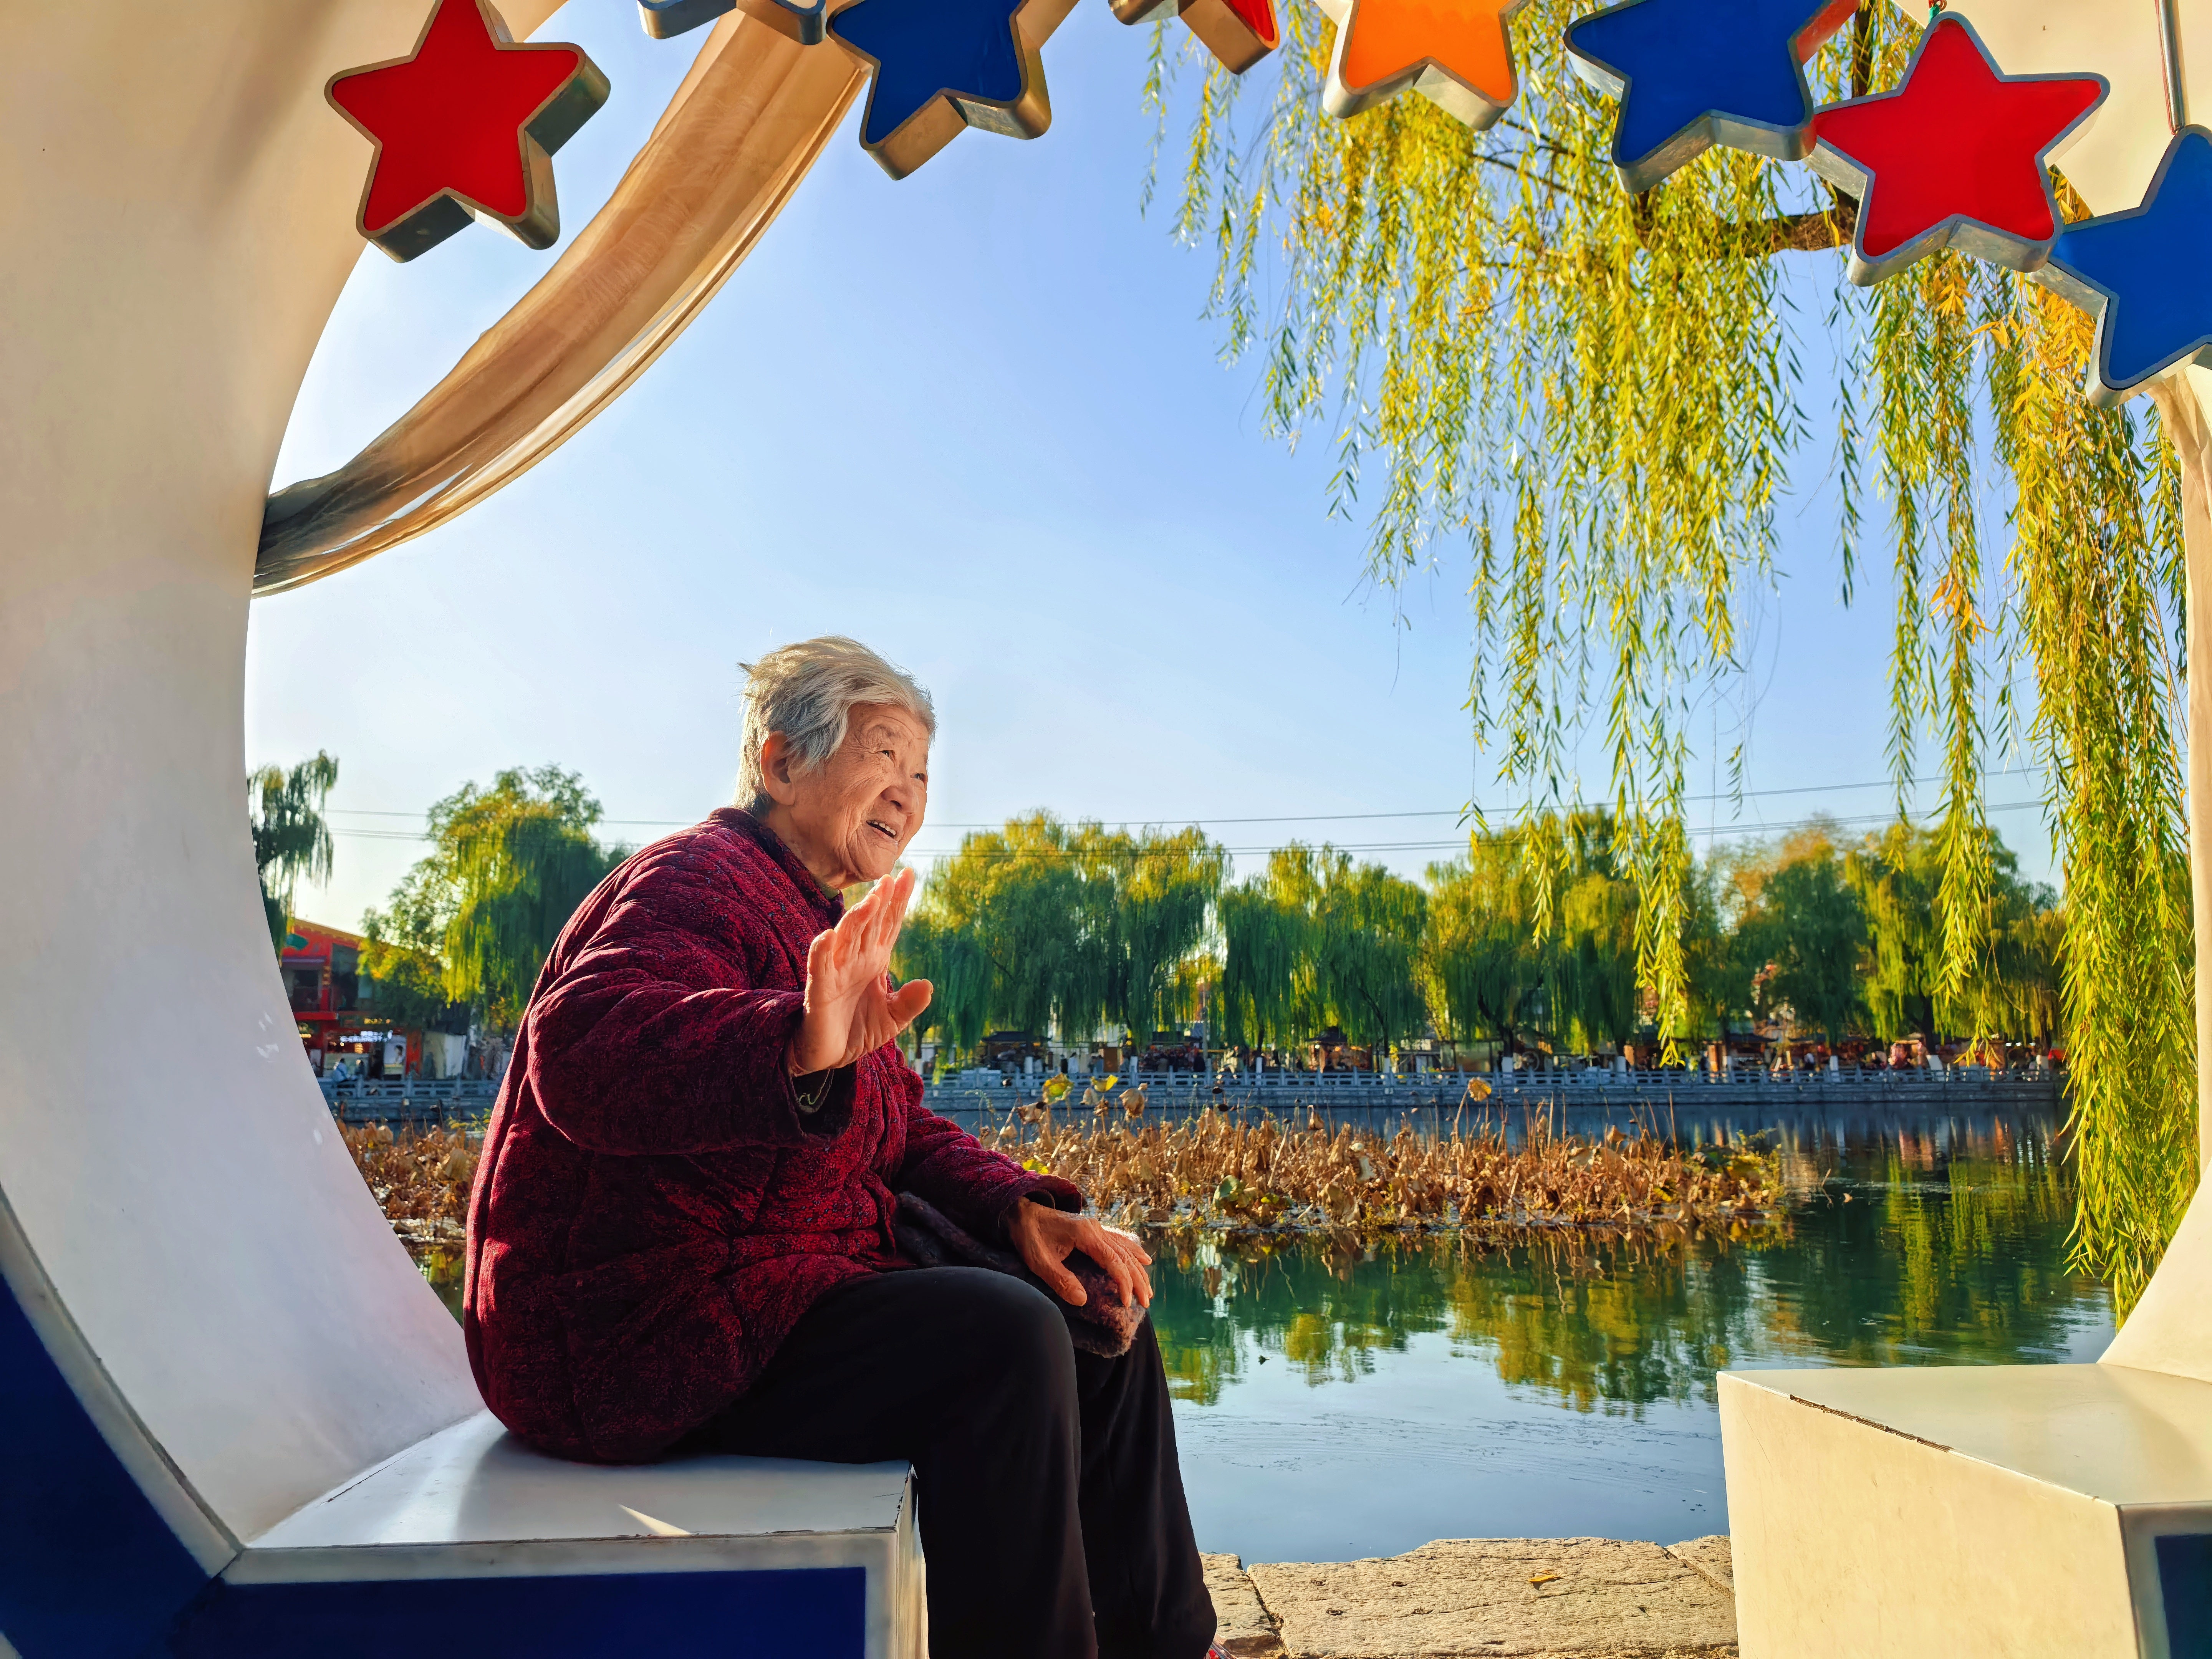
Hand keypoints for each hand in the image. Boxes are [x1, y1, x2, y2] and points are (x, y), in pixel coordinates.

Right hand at [787, 868, 932, 1076]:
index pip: (889, 924)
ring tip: (871, 901)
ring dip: (857, 919)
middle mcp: (856, 959)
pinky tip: (828, 936)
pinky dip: (822, 951)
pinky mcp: (820, 989)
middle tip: (890, 878)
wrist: (829, 1056)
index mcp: (875, 960)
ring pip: (846, 938)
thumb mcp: (892, 1019)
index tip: (909, 874)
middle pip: (869, 924)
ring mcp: (837, 971)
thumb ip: (909, 1003)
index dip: (898, 900)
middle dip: (880, 901)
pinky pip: (820, 966)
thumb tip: (928, 984)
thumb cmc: (859, 1030)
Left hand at [1005, 1198, 1152, 1309]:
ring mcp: (1096, 1228)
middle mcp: (1095, 1229)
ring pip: (1125, 1250)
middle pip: (1124, 1256)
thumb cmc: (1030, 1237)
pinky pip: (1119, 1242)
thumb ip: (1061, 1280)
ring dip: (1138, 1270)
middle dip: (1137, 1280)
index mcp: (1085, 1234)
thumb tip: (1083, 1300)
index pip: (1113, 1261)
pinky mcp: (1093, 1230)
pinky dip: (1133, 1252)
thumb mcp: (1040, 1262)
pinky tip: (1145, 1259)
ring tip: (1148, 1290)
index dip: (1123, 1283)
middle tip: (1145, 1302)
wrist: (1022, 1213)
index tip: (1127, 1302)